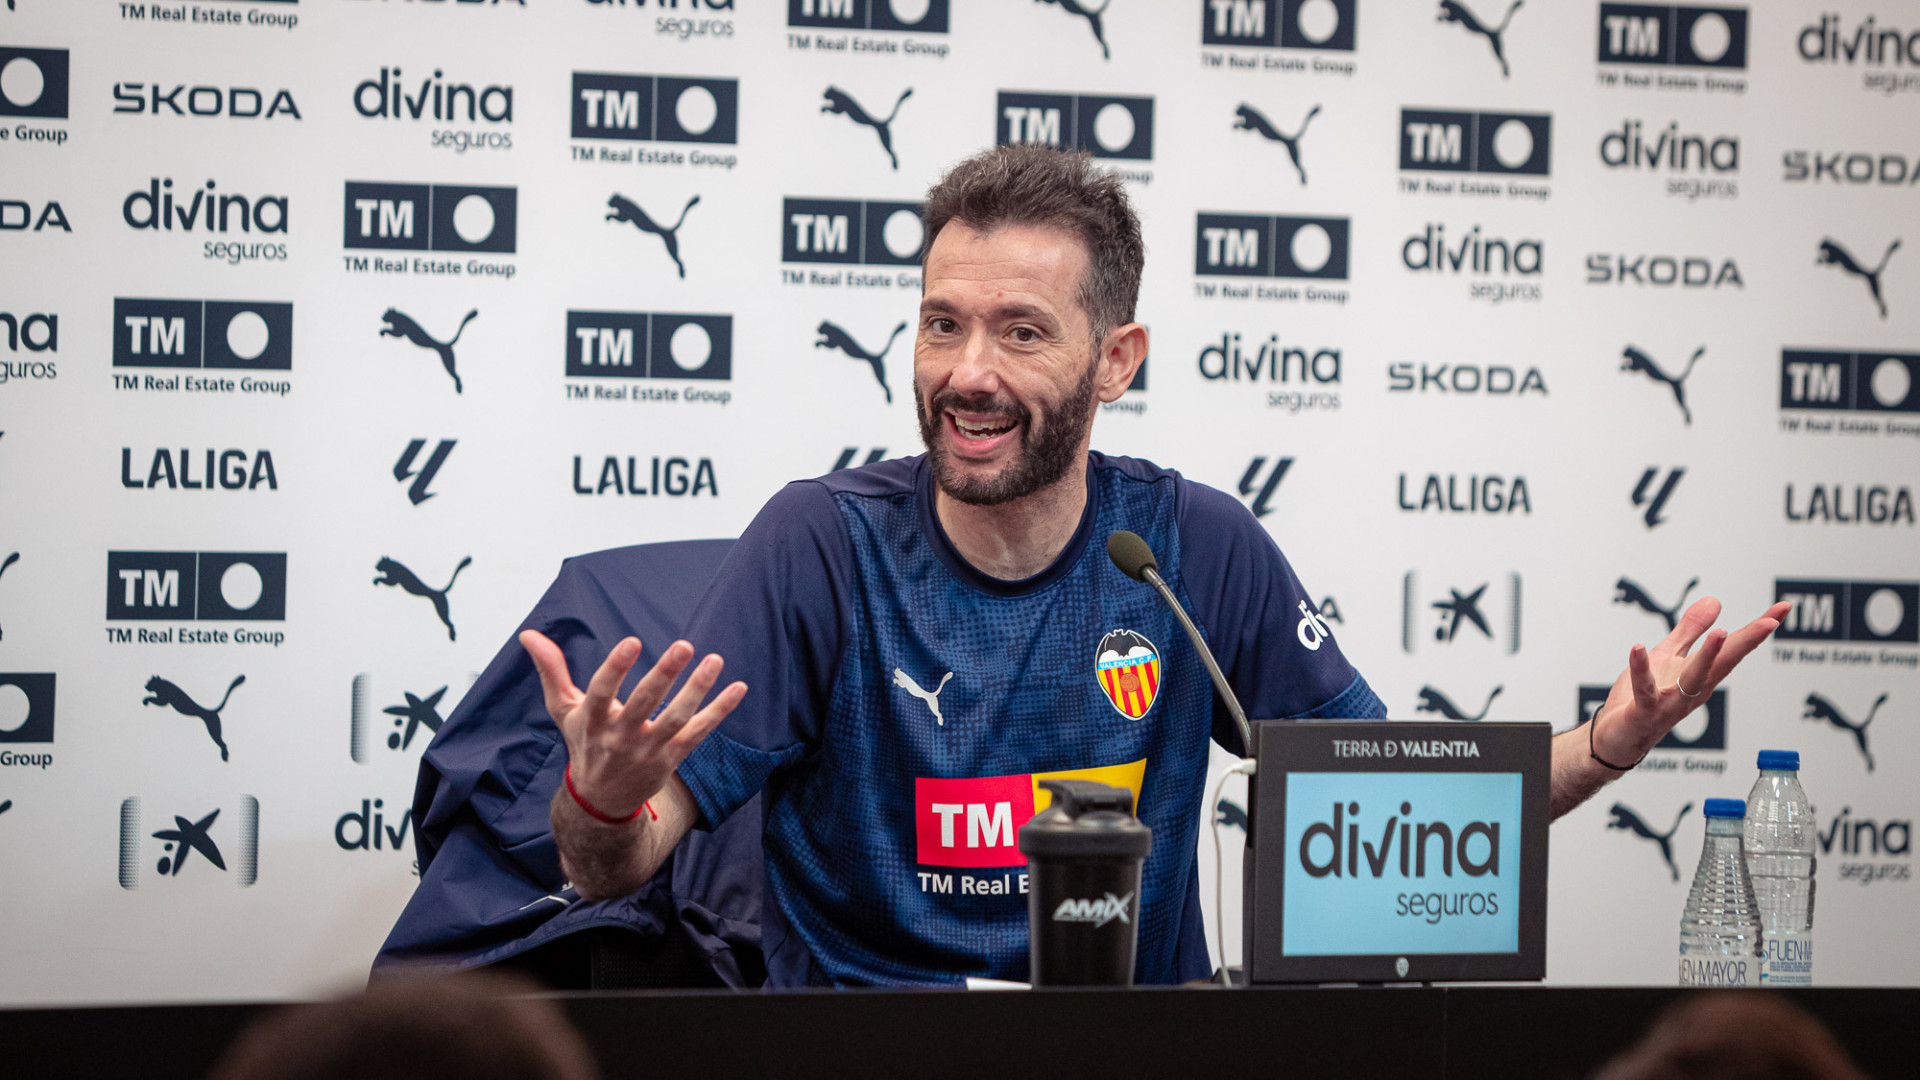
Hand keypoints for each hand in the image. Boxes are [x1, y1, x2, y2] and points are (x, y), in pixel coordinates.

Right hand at [520, 631, 746, 818]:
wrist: (599, 803)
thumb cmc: (583, 743)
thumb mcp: (562, 710)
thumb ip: (551, 671)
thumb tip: (528, 634)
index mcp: (592, 721)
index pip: (602, 692)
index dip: (616, 668)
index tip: (632, 641)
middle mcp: (620, 737)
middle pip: (644, 704)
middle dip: (664, 675)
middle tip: (684, 645)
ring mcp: (648, 750)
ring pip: (676, 719)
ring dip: (698, 690)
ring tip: (715, 660)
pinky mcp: (670, 759)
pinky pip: (699, 734)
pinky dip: (720, 712)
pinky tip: (739, 688)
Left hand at [1589, 598, 1790, 767]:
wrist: (1618, 739)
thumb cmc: (1643, 698)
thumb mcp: (1667, 657)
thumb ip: (1689, 631)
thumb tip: (1715, 601)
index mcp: (1701, 675)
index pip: (1733, 648)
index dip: (1757, 629)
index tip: (1783, 609)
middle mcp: (1693, 690)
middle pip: (1724, 663)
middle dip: (1747, 642)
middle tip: (1771, 622)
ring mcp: (1671, 703)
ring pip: (1693, 679)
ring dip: (1707, 657)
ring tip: (1721, 633)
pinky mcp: (1644, 711)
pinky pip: (1644, 689)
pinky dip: (1642, 670)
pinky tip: (1639, 648)